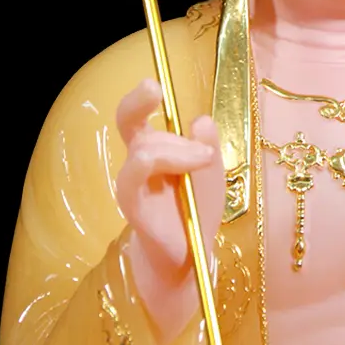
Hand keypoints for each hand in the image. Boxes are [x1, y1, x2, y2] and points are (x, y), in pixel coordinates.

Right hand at [114, 79, 223, 344]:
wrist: (190, 262)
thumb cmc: (196, 215)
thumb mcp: (212, 178)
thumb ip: (208, 149)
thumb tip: (201, 118)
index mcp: (154, 151)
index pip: (136, 117)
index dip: (139, 98)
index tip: (154, 83)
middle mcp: (138, 164)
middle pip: (132, 122)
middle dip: (143, 105)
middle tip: (161, 96)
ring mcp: (134, 185)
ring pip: (145, 147)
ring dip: (177, 147)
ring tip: (203, 158)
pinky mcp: (133, 207)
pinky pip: (135, 175)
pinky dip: (167, 161)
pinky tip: (195, 163)